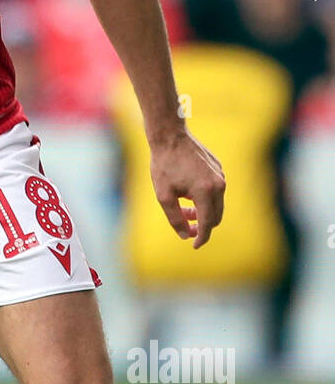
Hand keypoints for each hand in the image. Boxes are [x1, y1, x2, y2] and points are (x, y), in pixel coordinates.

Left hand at [149, 128, 225, 248]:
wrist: (170, 137)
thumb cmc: (164, 166)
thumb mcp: (164, 196)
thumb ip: (175, 219)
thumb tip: (185, 236)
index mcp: (206, 192)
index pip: (208, 223)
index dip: (201, 238)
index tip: (194, 246)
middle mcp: (218, 184)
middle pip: (216, 216)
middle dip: (202, 225)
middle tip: (185, 226)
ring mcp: (220, 176)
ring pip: (216, 204)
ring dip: (203, 212)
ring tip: (183, 209)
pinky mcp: (219, 169)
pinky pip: (216, 191)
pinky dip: (205, 199)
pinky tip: (188, 193)